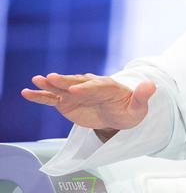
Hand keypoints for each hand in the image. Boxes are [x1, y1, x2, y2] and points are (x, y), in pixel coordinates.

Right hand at [21, 73, 155, 132]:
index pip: (96, 87)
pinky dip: (40, 96)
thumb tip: (151, 85)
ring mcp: (77, 93)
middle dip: (64, 81)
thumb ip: (143, 97)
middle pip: (77, 83)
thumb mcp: (139, 107)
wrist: (120, 114)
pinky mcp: (67, 101)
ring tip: (36, 81)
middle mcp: (90, 86)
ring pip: (62, 88)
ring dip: (50, 85)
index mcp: (109, 87)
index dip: (86, 88)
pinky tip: (26, 93)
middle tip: (50, 78)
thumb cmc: (130, 110)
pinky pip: (52, 99)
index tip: (75, 90)